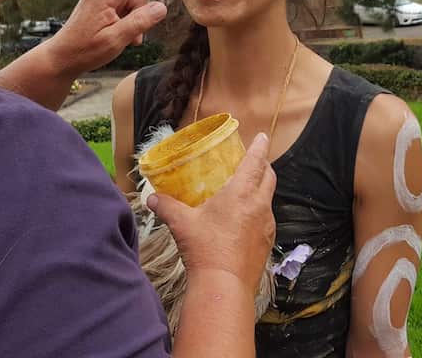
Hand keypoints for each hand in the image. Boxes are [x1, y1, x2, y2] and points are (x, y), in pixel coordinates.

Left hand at [37, 0, 187, 78]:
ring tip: (132, 38)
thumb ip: (140, 22)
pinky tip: (129, 38)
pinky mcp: (105, 4)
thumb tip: (162, 7)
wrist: (62, 58)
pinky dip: (133, 18)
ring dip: (140, 15)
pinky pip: (127, 5)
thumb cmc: (85, 49)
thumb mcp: (115, 39)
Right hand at [148, 134, 276, 296]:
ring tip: (245, 192)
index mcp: (242, 193)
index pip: (257, 161)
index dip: (260, 146)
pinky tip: (243, 221)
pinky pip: (265, 220)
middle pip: (269, 177)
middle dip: (263, 166)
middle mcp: (260, 205)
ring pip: (268, 199)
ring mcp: (266, 225)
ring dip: (261, 190)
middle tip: (252, 162)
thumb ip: (166, 206)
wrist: (224, 286)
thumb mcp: (181, 223)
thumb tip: (152, 198)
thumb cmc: (205, 249)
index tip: (262, 136)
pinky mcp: (267, 243)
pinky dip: (258, 213)